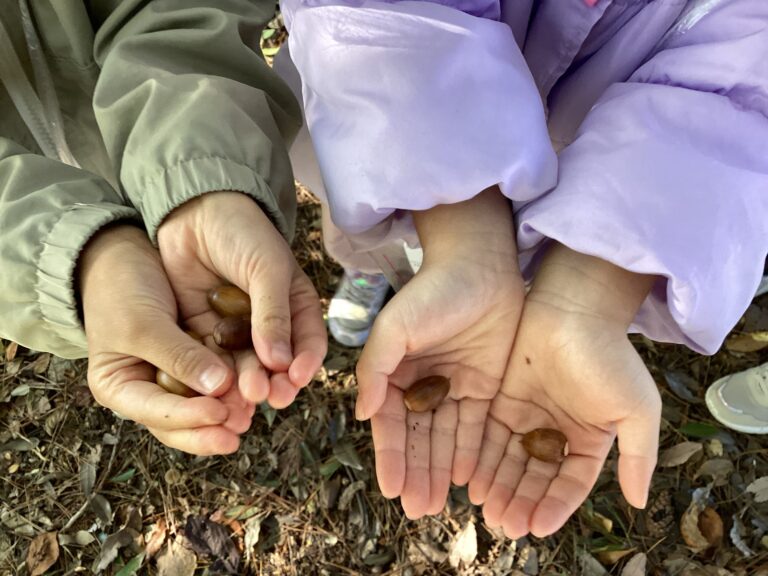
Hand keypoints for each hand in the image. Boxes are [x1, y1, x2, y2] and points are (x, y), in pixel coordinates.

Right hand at [81, 225, 250, 454]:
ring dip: (227, 410)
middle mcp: (145, 389)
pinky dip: (234, 384)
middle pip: (179, 422)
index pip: (156, 414)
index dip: (189, 418)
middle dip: (210, 428)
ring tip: (252, 414)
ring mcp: (171, 377)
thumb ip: (179, 357)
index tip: (221, 414)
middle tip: (240, 429)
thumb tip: (217, 387)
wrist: (121, 258)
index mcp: (118, 387)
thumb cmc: (122, 290)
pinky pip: (215, 378)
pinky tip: (256, 386)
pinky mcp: (194, 360)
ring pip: (200, 404)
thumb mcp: (145, 324)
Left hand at [157, 192, 326, 408]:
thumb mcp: (267, 269)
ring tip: (241, 402)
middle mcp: (269, 323)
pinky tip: (213, 391)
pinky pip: (211, 359)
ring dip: (244, 387)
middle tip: (266, 397)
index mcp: (295, 306)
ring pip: (243, 367)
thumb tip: (280, 363)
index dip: (305, 364)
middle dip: (272, 382)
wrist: (194, 210)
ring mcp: (236, 329)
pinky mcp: (204, 330)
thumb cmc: (243, 233)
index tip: (296, 380)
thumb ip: (273, 315)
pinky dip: (213, 377)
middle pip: (276, 363)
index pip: (308, 343)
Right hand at [356, 188, 522, 518]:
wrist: (481, 266)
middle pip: (418, 438)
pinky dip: (469, 453)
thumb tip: (363, 414)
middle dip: (416, 473)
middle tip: (417, 510)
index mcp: (394, 372)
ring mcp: (454, 386)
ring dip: (440, 471)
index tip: (391, 488)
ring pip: (446, 438)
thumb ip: (375, 370)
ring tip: (436, 505)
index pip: (390, 423)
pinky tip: (465, 480)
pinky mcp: (484, 385)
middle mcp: (421, 384)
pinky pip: (476, 427)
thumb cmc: (431, 291)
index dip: (391, 456)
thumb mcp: (395, 328)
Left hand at [467, 245, 660, 538]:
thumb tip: (639, 503)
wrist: (573, 307)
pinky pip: (490, 434)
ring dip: (499, 486)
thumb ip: (638, 456)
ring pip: (510, 459)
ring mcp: (529, 414)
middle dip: (521, 501)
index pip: (571, 482)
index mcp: (590, 437)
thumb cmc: (610, 356)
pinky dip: (482, 457)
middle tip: (504, 526)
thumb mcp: (636, 409)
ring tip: (486, 510)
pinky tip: (472, 479)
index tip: (537, 528)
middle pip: (536, 476)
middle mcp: (558, 430)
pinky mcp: (502, 397)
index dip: (556, 506)